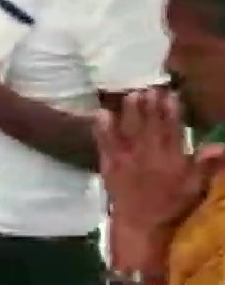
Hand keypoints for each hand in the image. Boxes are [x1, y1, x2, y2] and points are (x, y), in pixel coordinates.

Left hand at [94, 91, 222, 231]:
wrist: (142, 225)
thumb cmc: (172, 206)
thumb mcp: (195, 187)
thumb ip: (206, 165)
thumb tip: (221, 145)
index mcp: (171, 159)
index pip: (173, 130)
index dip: (171, 111)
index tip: (170, 95)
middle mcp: (149, 155)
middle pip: (149, 126)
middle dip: (150, 106)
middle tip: (149, 89)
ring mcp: (127, 159)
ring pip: (128, 130)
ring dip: (129, 112)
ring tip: (130, 95)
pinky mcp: (110, 165)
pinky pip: (105, 143)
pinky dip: (102, 129)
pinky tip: (101, 114)